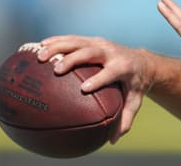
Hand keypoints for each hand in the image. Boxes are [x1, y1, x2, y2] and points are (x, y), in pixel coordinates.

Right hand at [36, 35, 152, 143]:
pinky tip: (38, 46)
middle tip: (56, 70)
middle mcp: (111, 52)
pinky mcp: (92, 40)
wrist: (142, 60)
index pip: (111, 72)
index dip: (99, 79)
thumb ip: (126, 118)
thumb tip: (112, 140)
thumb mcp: (135, 101)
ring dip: (58, 47)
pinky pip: (72, 39)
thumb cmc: (135, 85)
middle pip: (91, 52)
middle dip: (74, 59)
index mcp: (123, 67)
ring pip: (78, 42)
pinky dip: (56, 41)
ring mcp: (101, 44)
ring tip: (40, 57)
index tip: (84, 89)